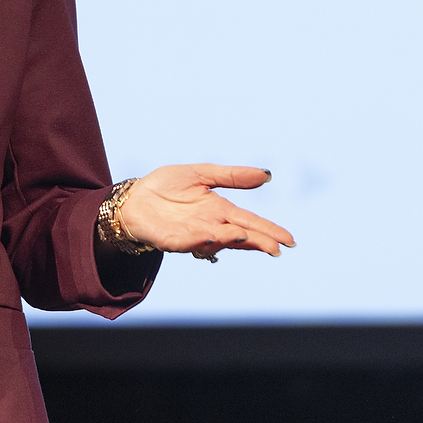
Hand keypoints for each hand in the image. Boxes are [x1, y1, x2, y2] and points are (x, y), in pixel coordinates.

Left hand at [117, 164, 294, 257]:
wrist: (134, 197)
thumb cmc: (166, 186)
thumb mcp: (202, 174)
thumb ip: (232, 176)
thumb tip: (267, 175)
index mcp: (220, 210)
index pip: (250, 222)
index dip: (269, 231)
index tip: (289, 240)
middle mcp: (210, 226)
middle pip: (239, 236)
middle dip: (257, 242)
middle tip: (275, 248)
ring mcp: (192, 235)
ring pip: (217, 241)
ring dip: (230, 240)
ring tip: (245, 235)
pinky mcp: (172, 241)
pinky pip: (189, 243)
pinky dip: (200, 242)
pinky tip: (210, 237)